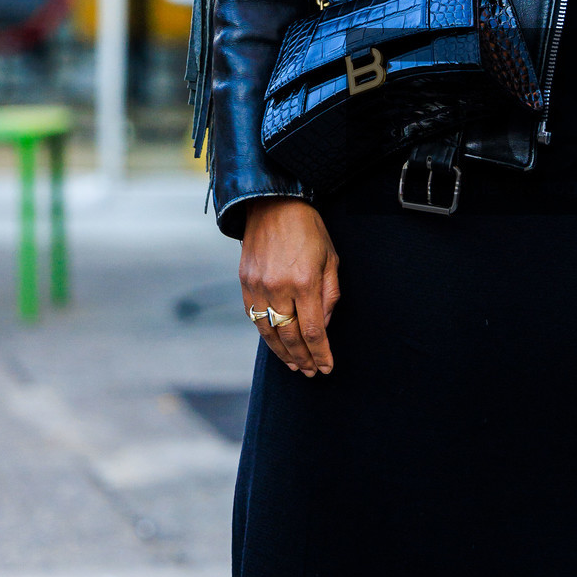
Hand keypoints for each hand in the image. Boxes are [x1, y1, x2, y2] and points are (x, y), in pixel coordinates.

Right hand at [239, 198, 339, 376]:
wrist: (273, 204)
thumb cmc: (309, 230)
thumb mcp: (331, 259)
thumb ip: (329, 296)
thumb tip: (323, 327)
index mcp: (305, 282)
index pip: (313, 331)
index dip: (320, 354)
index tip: (326, 367)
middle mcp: (279, 288)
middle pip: (290, 337)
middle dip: (303, 358)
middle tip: (311, 372)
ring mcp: (258, 286)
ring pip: (269, 332)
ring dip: (283, 353)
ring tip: (295, 364)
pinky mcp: (245, 282)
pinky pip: (254, 317)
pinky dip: (266, 335)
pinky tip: (276, 343)